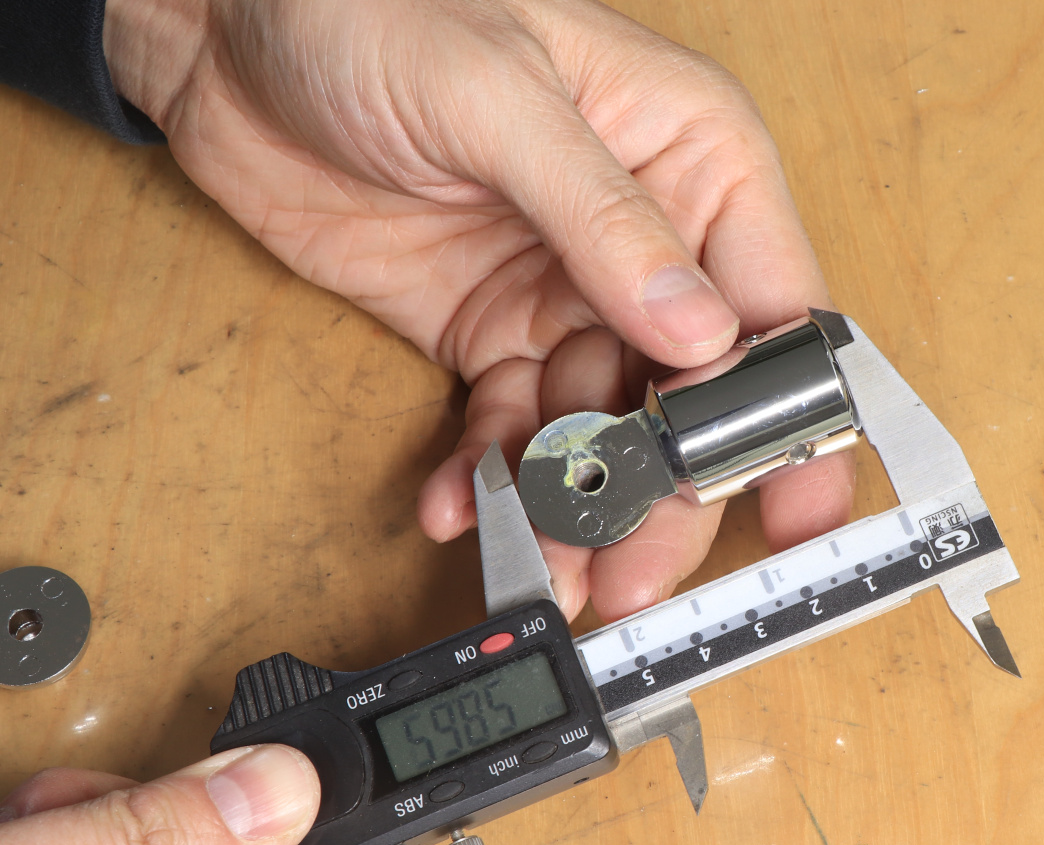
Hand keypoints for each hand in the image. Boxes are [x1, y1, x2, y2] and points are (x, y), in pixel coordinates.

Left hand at [103, 0, 856, 621]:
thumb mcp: (501, 97)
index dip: (793, 415)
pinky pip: (513, 425)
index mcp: (694, 158)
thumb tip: (700, 332)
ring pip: (607, 429)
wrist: (231, 30)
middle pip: (695, 393)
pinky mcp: (493, 334)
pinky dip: (491, 475)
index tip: (795, 510)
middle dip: (671, 490)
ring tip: (552, 566)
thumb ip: (605, 218)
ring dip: (580, 504)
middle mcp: (648, 237)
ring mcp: (568, 293)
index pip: (775, 305)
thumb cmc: (373, 8)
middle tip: (638, 573)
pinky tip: (465, 505)